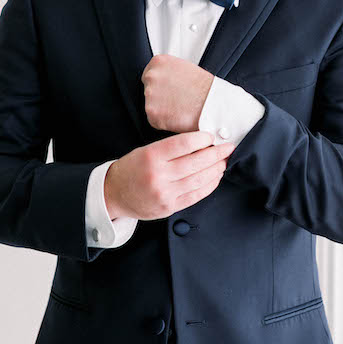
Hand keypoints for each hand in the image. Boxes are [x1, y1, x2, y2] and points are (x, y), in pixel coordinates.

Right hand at [104, 131, 235, 220]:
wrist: (114, 194)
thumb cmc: (133, 168)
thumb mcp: (146, 151)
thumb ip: (171, 148)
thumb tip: (201, 142)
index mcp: (151, 156)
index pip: (183, 144)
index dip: (202, 139)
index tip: (212, 136)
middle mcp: (158, 175)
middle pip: (195, 162)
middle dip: (216, 154)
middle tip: (228, 148)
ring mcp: (164, 193)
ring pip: (199, 180)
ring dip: (215, 170)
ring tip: (224, 162)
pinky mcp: (169, 207)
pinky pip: (195, 196)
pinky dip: (209, 186)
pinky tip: (215, 177)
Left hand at [141, 53, 213, 133]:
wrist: (213, 104)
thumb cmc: (205, 89)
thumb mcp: (185, 68)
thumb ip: (169, 73)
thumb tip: (164, 80)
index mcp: (158, 62)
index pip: (149, 75)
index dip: (160, 86)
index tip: (169, 91)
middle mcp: (151, 76)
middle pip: (148, 90)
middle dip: (160, 98)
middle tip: (176, 101)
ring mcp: (150, 95)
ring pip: (151, 106)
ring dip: (162, 110)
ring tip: (180, 108)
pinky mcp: (151, 113)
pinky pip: (154, 120)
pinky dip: (164, 122)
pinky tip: (178, 116)